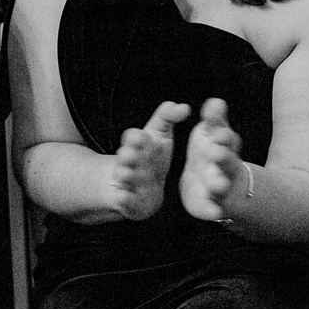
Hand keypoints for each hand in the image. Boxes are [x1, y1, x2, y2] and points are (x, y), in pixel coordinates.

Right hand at [108, 101, 190, 220]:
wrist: (144, 188)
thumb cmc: (152, 156)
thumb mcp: (159, 134)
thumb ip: (168, 116)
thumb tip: (185, 107)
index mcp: (136, 144)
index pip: (132, 137)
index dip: (135, 138)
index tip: (140, 137)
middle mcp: (129, 162)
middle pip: (125, 156)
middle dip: (127, 155)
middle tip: (131, 155)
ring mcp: (127, 181)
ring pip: (123, 177)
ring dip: (124, 175)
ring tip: (126, 175)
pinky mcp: (128, 201)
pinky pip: (124, 200)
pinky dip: (123, 198)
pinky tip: (125, 197)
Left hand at [180, 98, 247, 222]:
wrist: (215, 185)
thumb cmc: (214, 154)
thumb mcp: (213, 135)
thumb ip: (214, 120)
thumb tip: (216, 102)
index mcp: (225, 147)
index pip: (227, 138)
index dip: (223, 135)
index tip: (218, 132)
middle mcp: (226, 167)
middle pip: (228, 161)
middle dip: (223, 158)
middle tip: (216, 152)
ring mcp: (221, 187)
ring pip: (222, 185)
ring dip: (219, 185)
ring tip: (216, 185)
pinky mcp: (212, 205)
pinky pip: (213, 209)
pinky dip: (213, 211)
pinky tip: (213, 213)